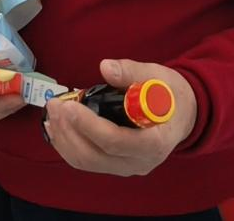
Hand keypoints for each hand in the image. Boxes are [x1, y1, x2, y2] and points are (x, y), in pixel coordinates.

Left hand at [43, 59, 196, 176]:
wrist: (181, 114)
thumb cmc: (170, 94)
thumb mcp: (157, 76)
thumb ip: (132, 72)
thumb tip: (106, 67)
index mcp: (155, 142)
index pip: (116, 141)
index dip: (89, 125)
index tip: (70, 106)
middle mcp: (139, 162)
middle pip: (96, 154)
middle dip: (70, 129)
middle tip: (55, 105)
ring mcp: (126, 167)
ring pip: (87, 161)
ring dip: (64, 138)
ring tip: (52, 113)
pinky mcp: (114, 165)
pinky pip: (86, 161)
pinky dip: (67, 146)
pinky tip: (55, 128)